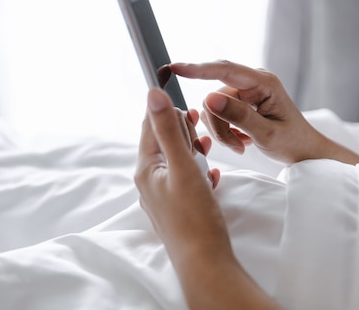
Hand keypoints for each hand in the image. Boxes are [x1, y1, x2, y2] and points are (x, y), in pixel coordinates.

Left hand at [136, 87, 281, 309]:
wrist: (205, 262)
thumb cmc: (194, 216)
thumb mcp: (183, 166)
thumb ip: (169, 130)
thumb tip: (152, 95)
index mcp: (146, 168)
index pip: (149, 127)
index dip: (167, 112)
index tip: (187, 106)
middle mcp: (149, 182)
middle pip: (162, 144)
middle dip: (181, 131)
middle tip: (199, 127)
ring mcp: (162, 196)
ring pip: (175, 162)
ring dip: (191, 150)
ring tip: (207, 146)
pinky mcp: (176, 208)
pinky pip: (185, 181)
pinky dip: (197, 172)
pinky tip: (212, 175)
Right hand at [171, 60, 358, 165]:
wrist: (306, 152)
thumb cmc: (293, 143)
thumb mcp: (267, 134)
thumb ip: (238, 116)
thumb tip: (209, 98)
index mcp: (263, 83)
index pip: (224, 70)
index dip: (198, 69)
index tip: (175, 68)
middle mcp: (252, 82)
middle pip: (214, 95)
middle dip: (219, 122)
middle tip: (235, 146)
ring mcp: (245, 92)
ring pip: (214, 108)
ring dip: (222, 131)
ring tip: (241, 146)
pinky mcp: (240, 102)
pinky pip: (218, 114)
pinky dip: (225, 131)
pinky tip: (241, 141)